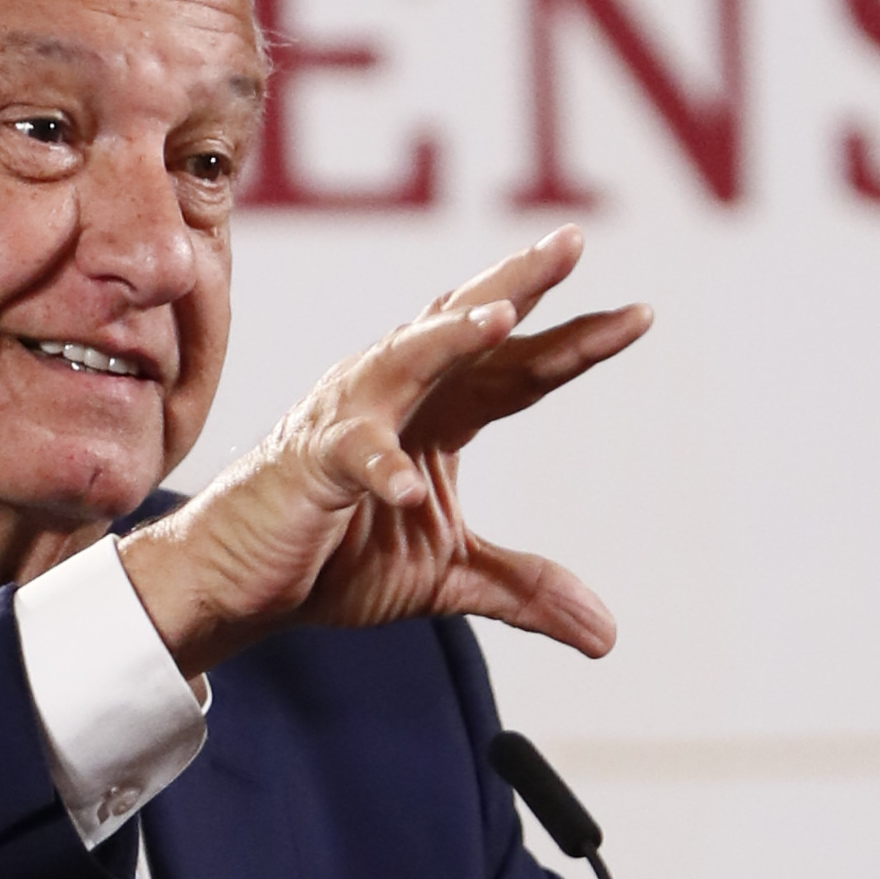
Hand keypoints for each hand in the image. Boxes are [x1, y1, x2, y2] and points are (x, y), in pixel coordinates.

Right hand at [118, 227, 649, 678]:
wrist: (239, 582)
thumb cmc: (334, 557)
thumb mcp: (448, 576)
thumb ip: (525, 590)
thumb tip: (607, 636)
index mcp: (440, 414)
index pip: (517, 370)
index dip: (575, 343)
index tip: (640, 315)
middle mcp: (397, 397)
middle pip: (466, 329)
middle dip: (517, 285)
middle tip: (569, 242)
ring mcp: (350, 420)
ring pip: (406, 363)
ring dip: (451, 339)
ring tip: (501, 318)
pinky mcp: (311, 464)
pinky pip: (351, 456)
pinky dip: (381, 467)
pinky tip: (410, 488)